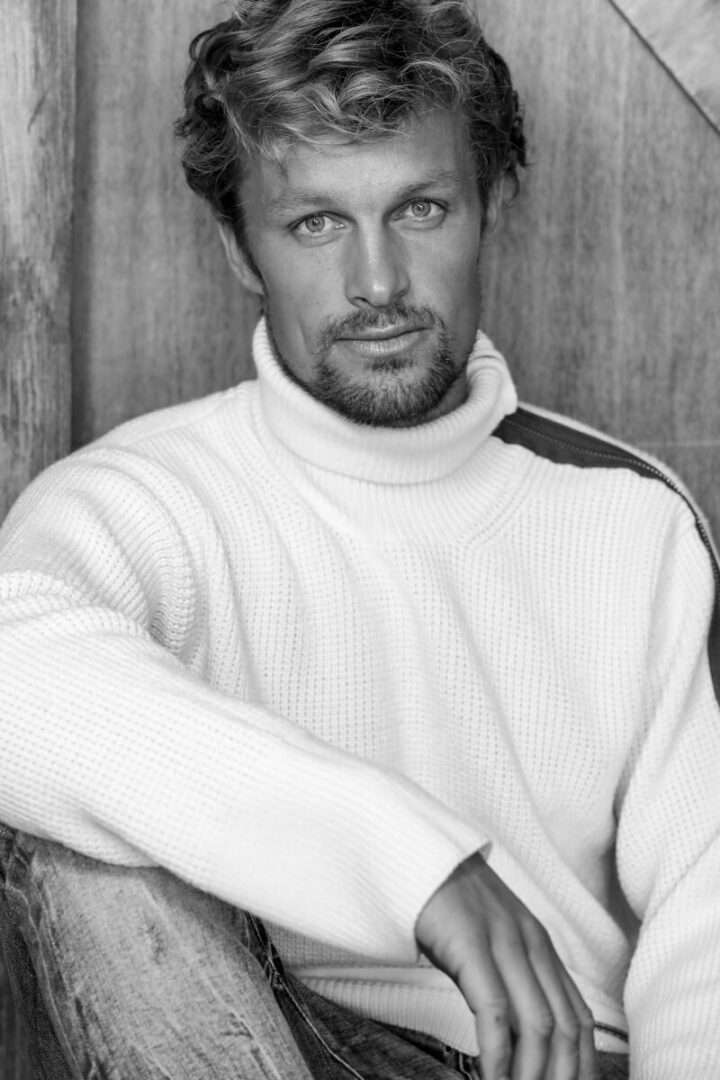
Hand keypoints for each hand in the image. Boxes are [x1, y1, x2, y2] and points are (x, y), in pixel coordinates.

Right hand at [414, 852, 595, 1079]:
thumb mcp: (492, 940)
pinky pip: (494, 1009)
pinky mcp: (471, 942)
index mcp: (542, 946)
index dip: (581, 1066)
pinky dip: (498, 1054)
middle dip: (560, 1078)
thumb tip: (519, 1039)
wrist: (417, 855)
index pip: (580, 1019)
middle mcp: (532, 944)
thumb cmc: (448, 904)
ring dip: (531, 1075)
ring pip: (538, 1024)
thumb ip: (512, 980)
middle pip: (567, 1029)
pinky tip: (492, 1076)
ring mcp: (504, 941)